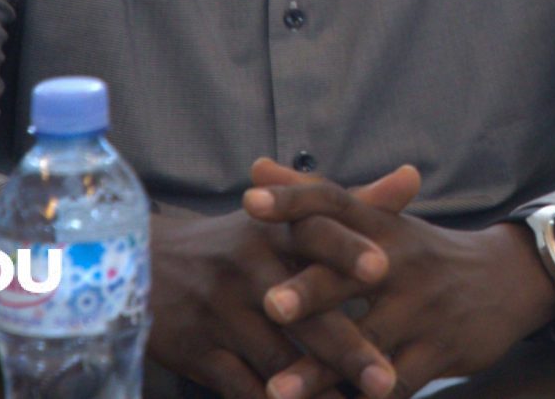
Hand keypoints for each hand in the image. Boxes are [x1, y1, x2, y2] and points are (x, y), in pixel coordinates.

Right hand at [145, 161, 416, 398]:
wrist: (140, 263)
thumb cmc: (237, 242)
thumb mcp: (286, 218)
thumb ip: (354, 203)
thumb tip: (415, 177)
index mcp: (275, 231)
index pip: (314, 234)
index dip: (346, 249)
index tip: (383, 267)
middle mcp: (247, 269)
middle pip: (303, 311)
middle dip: (345, 347)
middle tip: (387, 378)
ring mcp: (221, 313)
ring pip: (278, 357)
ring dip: (316, 390)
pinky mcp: (198, 352)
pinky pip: (240, 387)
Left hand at [244, 169, 554, 398]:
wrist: (509, 280)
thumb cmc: (424, 253)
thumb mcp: (382, 220)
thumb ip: (318, 197)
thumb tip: (256, 166)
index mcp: (383, 226)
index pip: (337, 203)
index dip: (296, 201)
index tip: (250, 200)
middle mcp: (402, 263)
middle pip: (350, 274)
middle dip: (312, 292)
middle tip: (270, 305)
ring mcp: (423, 310)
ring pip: (367, 342)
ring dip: (320, 370)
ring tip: (276, 391)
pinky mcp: (439, 352)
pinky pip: (395, 383)